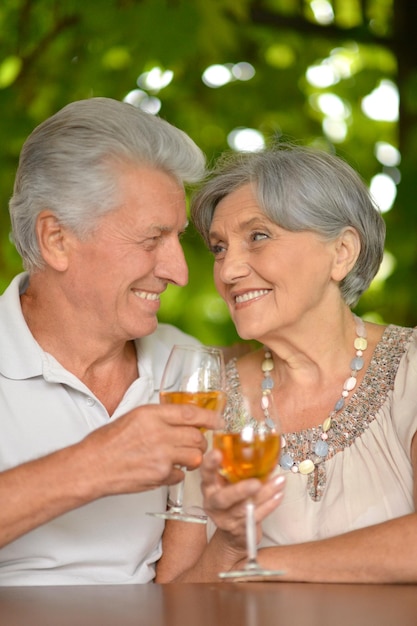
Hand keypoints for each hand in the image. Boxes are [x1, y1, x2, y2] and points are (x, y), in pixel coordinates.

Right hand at [74, 403, 222, 497]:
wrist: (91, 467)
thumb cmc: (107, 443)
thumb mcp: (133, 417)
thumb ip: (158, 418)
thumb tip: (181, 419)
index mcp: (151, 415)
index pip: (191, 412)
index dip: (209, 416)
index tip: (219, 420)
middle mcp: (158, 433)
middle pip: (197, 436)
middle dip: (201, 441)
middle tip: (196, 444)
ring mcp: (160, 456)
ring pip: (194, 457)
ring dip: (192, 458)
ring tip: (181, 458)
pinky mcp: (159, 476)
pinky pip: (180, 475)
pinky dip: (176, 474)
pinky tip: (164, 470)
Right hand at [201, 449, 284, 549]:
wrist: (233, 534)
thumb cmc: (233, 500)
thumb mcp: (230, 482)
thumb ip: (238, 468)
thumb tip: (251, 450)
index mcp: (209, 487)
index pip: (205, 473)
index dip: (209, 464)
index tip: (217, 453)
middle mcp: (214, 503)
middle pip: (223, 498)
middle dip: (239, 490)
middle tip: (255, 483)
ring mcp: (226, 518)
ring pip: (244, 507)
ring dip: (264, 494)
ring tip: (279, 482)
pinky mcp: (241, 529)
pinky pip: (256, 516)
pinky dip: (269, 505)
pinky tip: (278, 495)